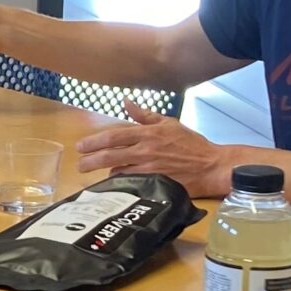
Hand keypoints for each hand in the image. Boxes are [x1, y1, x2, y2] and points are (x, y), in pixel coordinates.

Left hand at [74, 102, 234, 195]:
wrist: (212, 166)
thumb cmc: (191, 144)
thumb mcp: (169, 124)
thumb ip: (145, 115)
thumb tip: (125, 102)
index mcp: (148, 134)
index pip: (114, 136)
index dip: (94, 141)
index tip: (80, 146)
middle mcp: (146, 151)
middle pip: (110, 156)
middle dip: (91, 161)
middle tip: (79, 165)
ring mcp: (151, 169)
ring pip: (119, 172)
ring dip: (106, 175)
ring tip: (97, 176)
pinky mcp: (156, 185)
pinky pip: (133, 186)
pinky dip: (123, 185)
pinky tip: (115, 188)